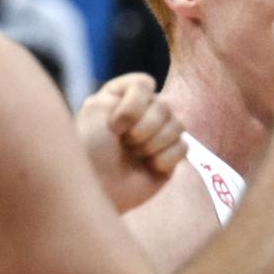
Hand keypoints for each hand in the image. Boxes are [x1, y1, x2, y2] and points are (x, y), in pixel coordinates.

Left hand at [75, 73, 185, 212]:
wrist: (96, 190)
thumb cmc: (89, 151)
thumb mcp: (96, 108)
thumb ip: (126, 90)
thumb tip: (156, 93)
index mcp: (120, 98)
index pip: (144, 84)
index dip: (134, 105)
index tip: (114, 127)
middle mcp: (140, 114)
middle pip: (164, 106)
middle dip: (144, 128)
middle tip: (125, 144)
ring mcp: (156, 135)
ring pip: (178, 125)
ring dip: (154, 143)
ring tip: (136, 156)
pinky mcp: (168, 157)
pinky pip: (184, 147)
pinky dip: (165, 159)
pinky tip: (149, 168)